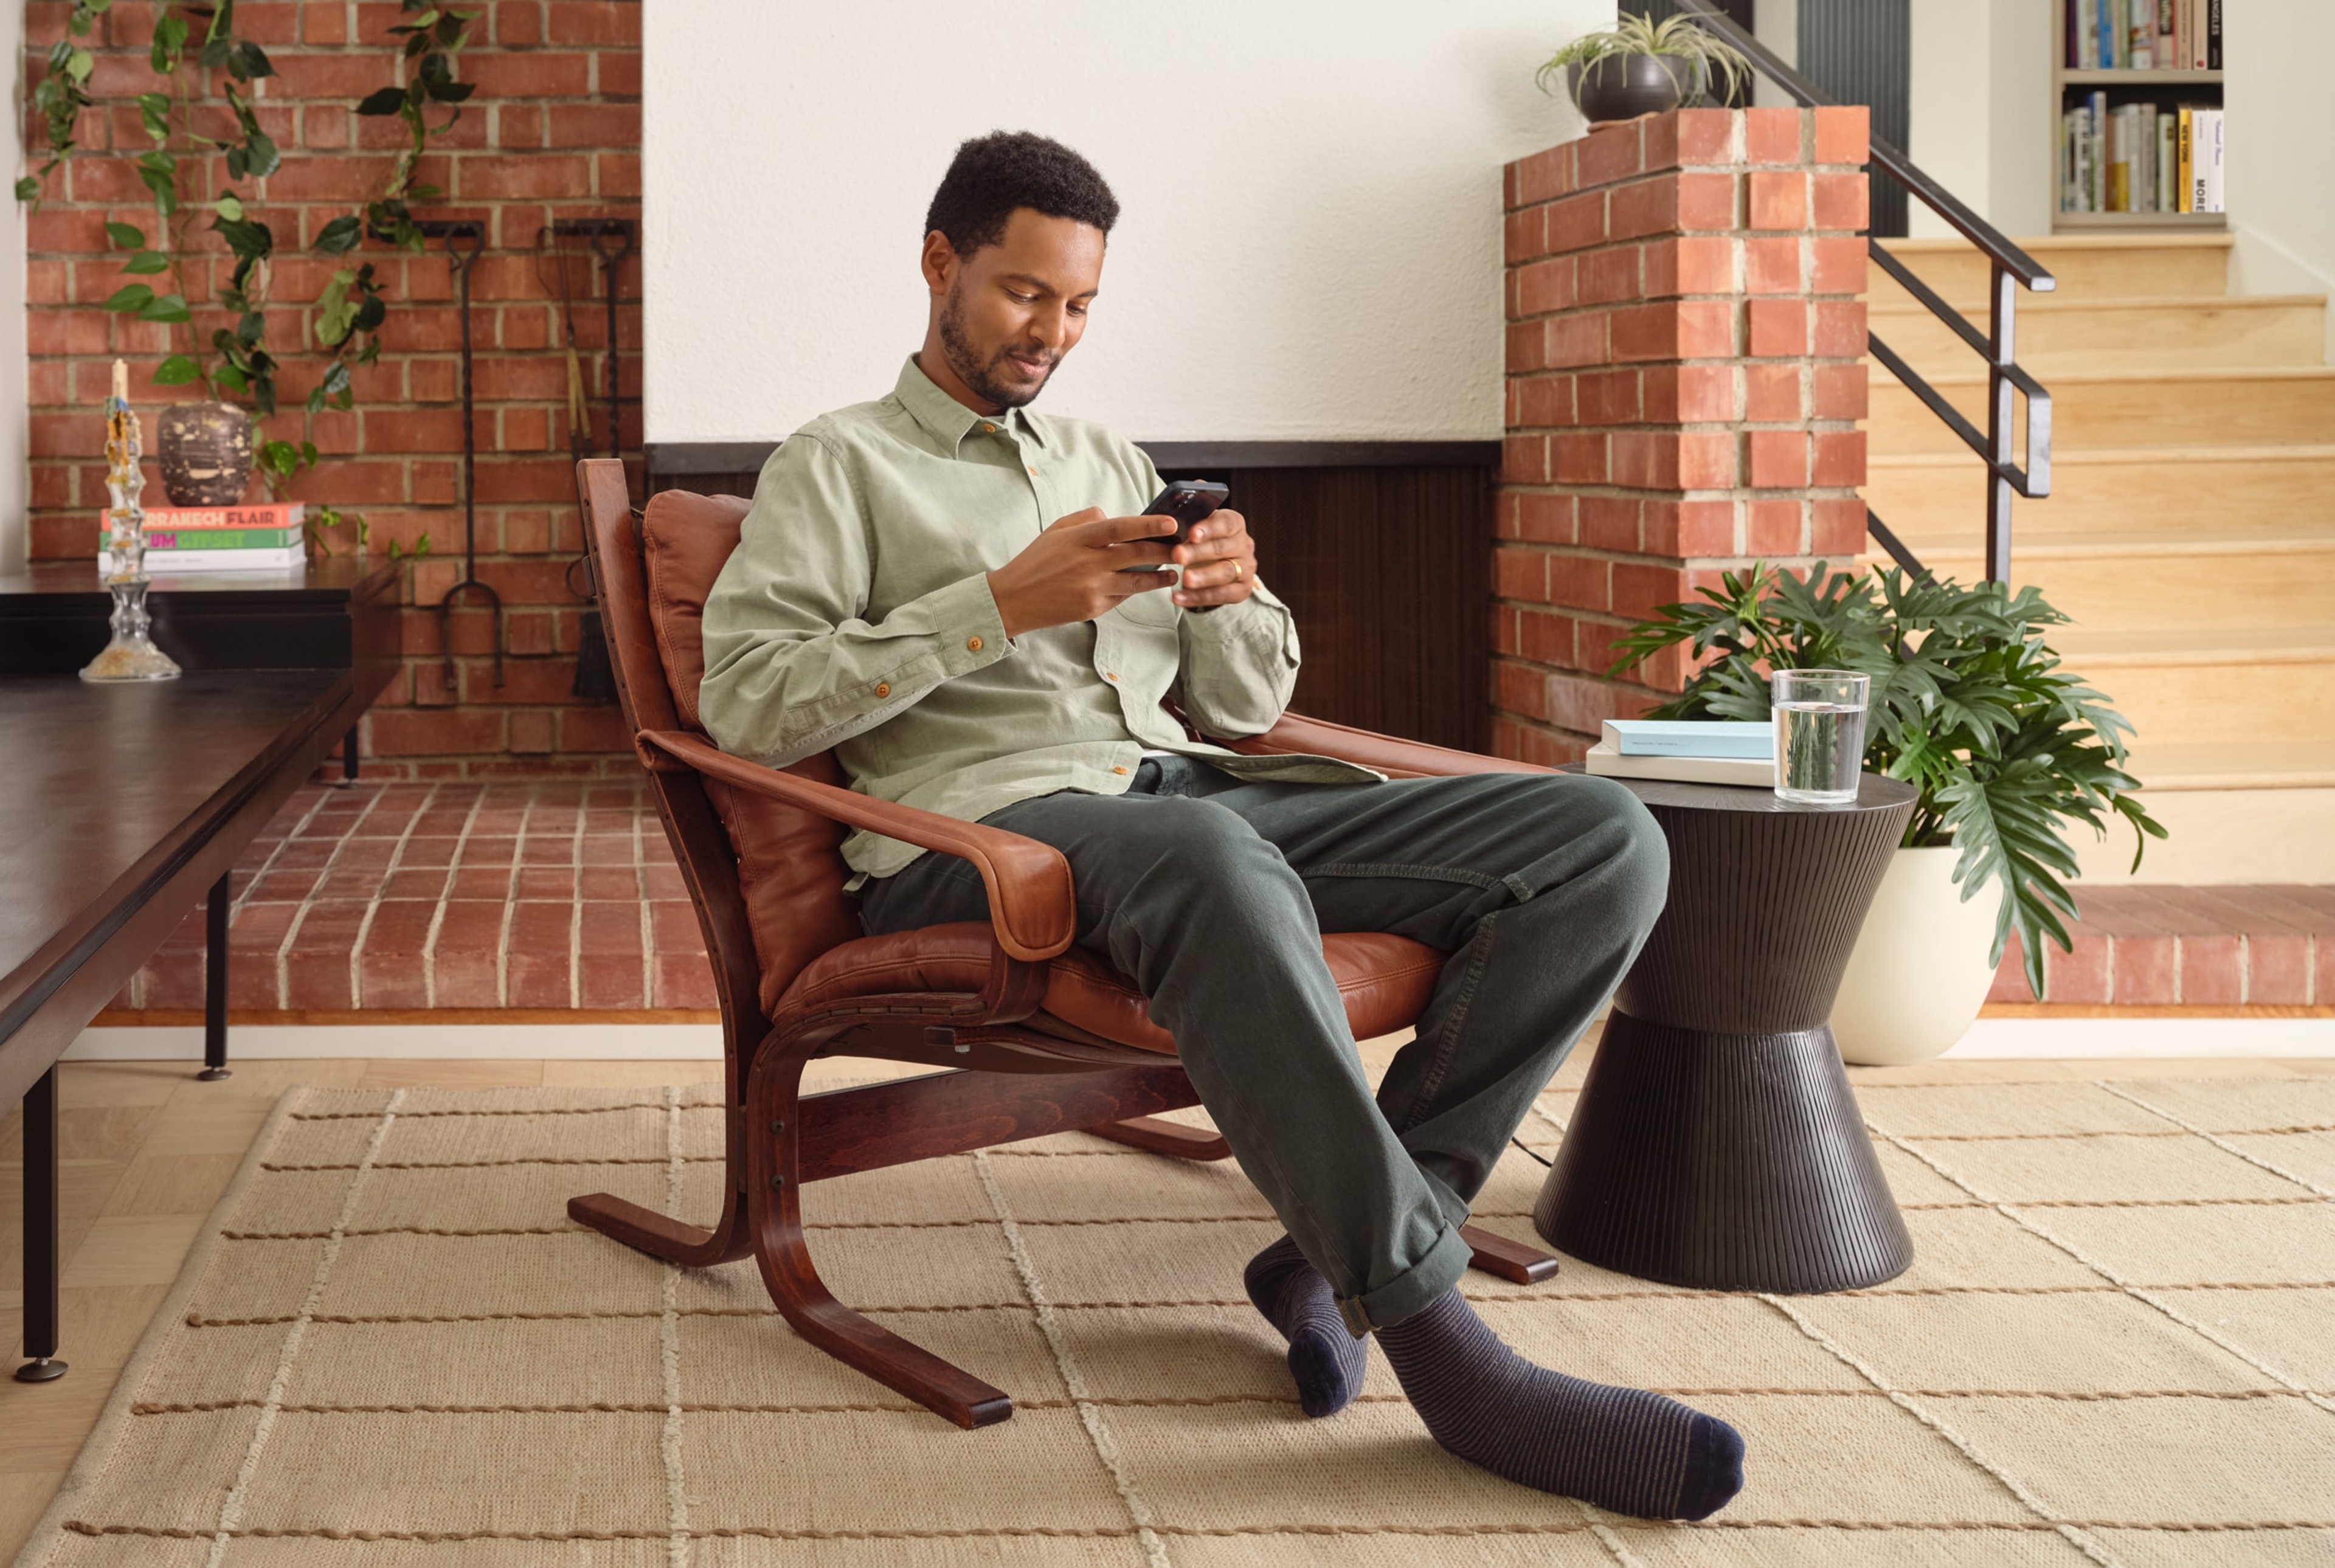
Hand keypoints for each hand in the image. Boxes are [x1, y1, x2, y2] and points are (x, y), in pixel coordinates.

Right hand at [986, 507, 1176, 638]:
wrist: (1014, 599)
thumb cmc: (1036, 561)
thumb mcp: (1056, 531)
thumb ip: (1086, 519)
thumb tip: (1112, 516)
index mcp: (1079, 539)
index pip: (1121, 528)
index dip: (1149, 525)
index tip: (1171, 523)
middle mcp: (1088, 564)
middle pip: (1136, 555)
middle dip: (1165, 551)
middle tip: (1184, 548)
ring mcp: (1092, 588)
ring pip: (1137, 582)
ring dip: (1160, 577)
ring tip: (1174, 572)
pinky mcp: (1093, 608)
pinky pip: (1122, 597)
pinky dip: (1135, 590)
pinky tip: (1145, 585)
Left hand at [1171, 508, 1257, 610]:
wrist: (1213, 565)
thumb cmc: (1203, 543)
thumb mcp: (1197, 529)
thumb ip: (1188, 526)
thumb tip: (1168, 523)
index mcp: (1235, 525)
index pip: (1226, 523)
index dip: (1208, 528)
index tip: (1191, 533)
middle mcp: (1244, 545)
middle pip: (1222, 548)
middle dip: (1198, 553)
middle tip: (1178, 556)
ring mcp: (1246, 569)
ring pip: (1226, 572)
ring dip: (1203, 577)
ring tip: (1184, 579)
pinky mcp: (1242, 590)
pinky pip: (1222, 595)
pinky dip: (1199, 597)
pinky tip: (1181, 598)